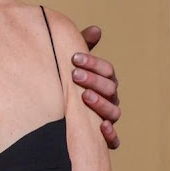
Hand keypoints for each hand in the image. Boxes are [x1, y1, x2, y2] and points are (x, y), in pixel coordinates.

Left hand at [74, 25, 121, 148]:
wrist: (56, 114)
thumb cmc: (66, 83)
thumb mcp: (72, 66)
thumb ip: (81, 48)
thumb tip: (96, 30)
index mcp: (105, 81)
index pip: (107, 70)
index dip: (93, 63)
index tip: (74, 57)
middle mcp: (110, 99)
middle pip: (110, 89)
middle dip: (93, 80)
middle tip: (74, 75)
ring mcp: (108, 118)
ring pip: (113, 112)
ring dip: (100, 103)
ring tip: (85, 96)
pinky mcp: (104, 138)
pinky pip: (114, 140)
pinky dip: (111, 135)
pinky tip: (102, 127)